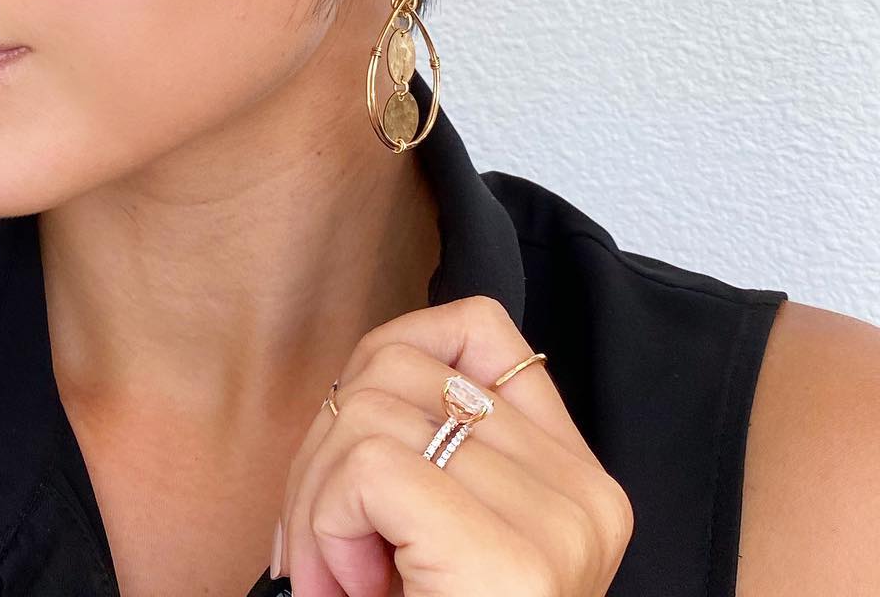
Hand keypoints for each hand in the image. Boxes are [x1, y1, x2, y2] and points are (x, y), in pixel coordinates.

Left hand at [273, 295, 632, 596]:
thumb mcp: (432, 539)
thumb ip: (426, 452)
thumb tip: (362, 376)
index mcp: (574, 480)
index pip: (477, 327)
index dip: (386, 360)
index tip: (356, 449)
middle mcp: (581, 492)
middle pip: (401, 362)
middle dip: (326, 442)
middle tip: (325, 543)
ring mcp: (556, 521)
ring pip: (373, 405)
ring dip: (317, 493)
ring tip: (337, 576)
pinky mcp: (509, 556)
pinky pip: (370, 463)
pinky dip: (324, 521)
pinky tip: (345, 589)